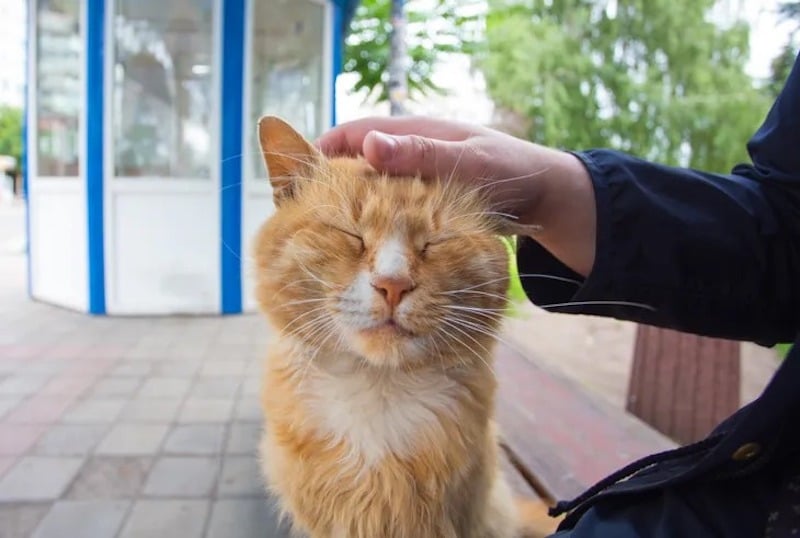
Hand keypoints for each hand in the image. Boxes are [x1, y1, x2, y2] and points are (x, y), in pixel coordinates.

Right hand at [316, 116, 596, 276]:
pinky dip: (374, 231)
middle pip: (353, 169)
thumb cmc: (511, 172)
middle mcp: (408, 156)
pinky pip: (389, 216)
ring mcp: (415, 183)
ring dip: (350, 216)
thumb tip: (370, 146)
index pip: (352, 135)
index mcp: (412, 133)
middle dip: (329, 191)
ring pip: (370, 196)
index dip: (321, 155)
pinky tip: (365, 256)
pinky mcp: (424, 208)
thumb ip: (421, 154)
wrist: (546, 199)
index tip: (299, 182)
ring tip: (326, 247)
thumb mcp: (469, 162)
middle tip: (303, 222)